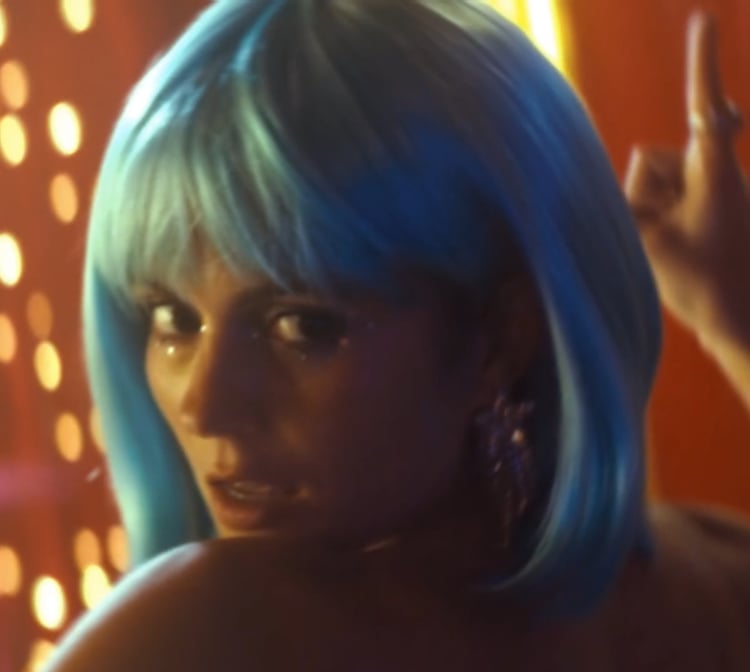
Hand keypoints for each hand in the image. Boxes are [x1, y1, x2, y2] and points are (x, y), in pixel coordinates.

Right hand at [625, 12, 749, 351]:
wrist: (741, 322)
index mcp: (714, 172)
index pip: (705, 106)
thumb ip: (635, 190)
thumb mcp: (648, 236)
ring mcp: (717, 192)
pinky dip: (665, 217)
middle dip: (649, 188)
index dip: (702, 62)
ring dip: (657, 207)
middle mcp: (720, 173)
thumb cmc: (701, 281)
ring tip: (674, 247)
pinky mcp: (714, 209)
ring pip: (663, 180)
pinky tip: (676, 249)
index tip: (702, 19)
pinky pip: (674, 197)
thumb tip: (643, 159)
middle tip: (664, 235)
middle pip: (658, 159)